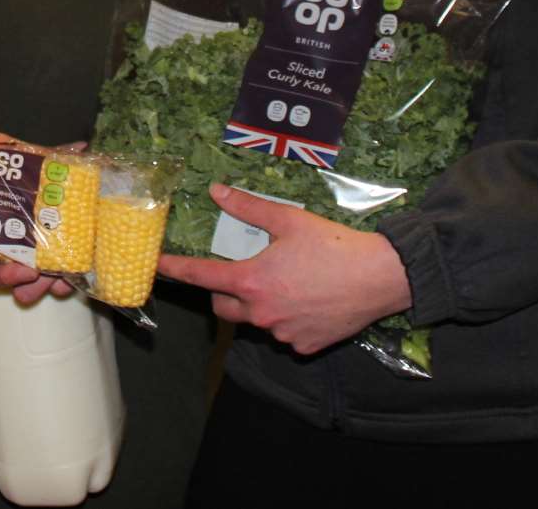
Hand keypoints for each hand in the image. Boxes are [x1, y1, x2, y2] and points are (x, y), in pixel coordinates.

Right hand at [0, 133, 80, 301]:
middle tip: (20, 269)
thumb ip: (4, 148)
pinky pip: (58, 287)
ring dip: (28, 288)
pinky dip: (58, 286)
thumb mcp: (31, 156)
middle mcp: (17, 251)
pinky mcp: (64, 271)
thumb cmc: (54, 173)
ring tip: (39, 276)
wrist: (95, 185)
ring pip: (24, 288)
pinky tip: (62, 282)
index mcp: (3, 229)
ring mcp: (40, 264)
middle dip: (3, 277)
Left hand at [157, 183, 411, 355]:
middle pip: (223, 307)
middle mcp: (261, 314)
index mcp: (252, 281)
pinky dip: (286, 319)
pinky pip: (283, 333)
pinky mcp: (303, 346)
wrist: (380, 278)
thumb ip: (248, 207)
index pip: (201, 277)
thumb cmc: (333, 246)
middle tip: (241, 271)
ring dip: (257, 305)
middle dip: (223, 291)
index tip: (157, 268)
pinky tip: (306, 300)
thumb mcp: (288, 219)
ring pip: (255, 320)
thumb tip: (217, 191)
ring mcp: (282, 333)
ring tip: (284, 282)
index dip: (176, 271)